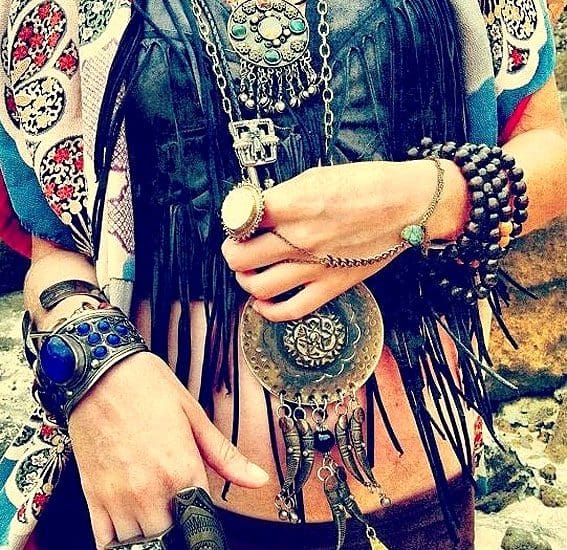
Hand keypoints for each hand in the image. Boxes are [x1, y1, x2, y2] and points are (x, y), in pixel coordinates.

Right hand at [68, 352, 268, 548]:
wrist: (101, 372)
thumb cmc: (148, 388)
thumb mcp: (195, 416)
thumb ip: (226, 456)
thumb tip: (258, 478)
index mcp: (182, 469)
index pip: (200, 523)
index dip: (202, 520)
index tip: (199, 511)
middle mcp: (150, 490)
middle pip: (168, 538)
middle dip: (176, 528)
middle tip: (176, 507)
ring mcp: (119, 496)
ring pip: (136, 543)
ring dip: (149, 534)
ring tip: (154, 510)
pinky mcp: (93, 496)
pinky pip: (104, 540)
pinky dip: (117, 540)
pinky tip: (128, 522)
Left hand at [222, 159, 466, 321]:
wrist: (409, 204)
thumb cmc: (368, 184)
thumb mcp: (318, 176)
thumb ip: (284, 196)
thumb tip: (259, 210)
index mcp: (295, 205)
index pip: (240, 218)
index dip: (233, 219)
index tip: (238, 220)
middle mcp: (299, 239)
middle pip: (240, 257)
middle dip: (233, 251)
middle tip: (238, 246)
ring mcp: (315, 267)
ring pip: (258, 287)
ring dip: (246, 279)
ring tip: (251, 271)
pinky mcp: (332, 286)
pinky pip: (290, 310)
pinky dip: (269, 310)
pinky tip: (264, 301)